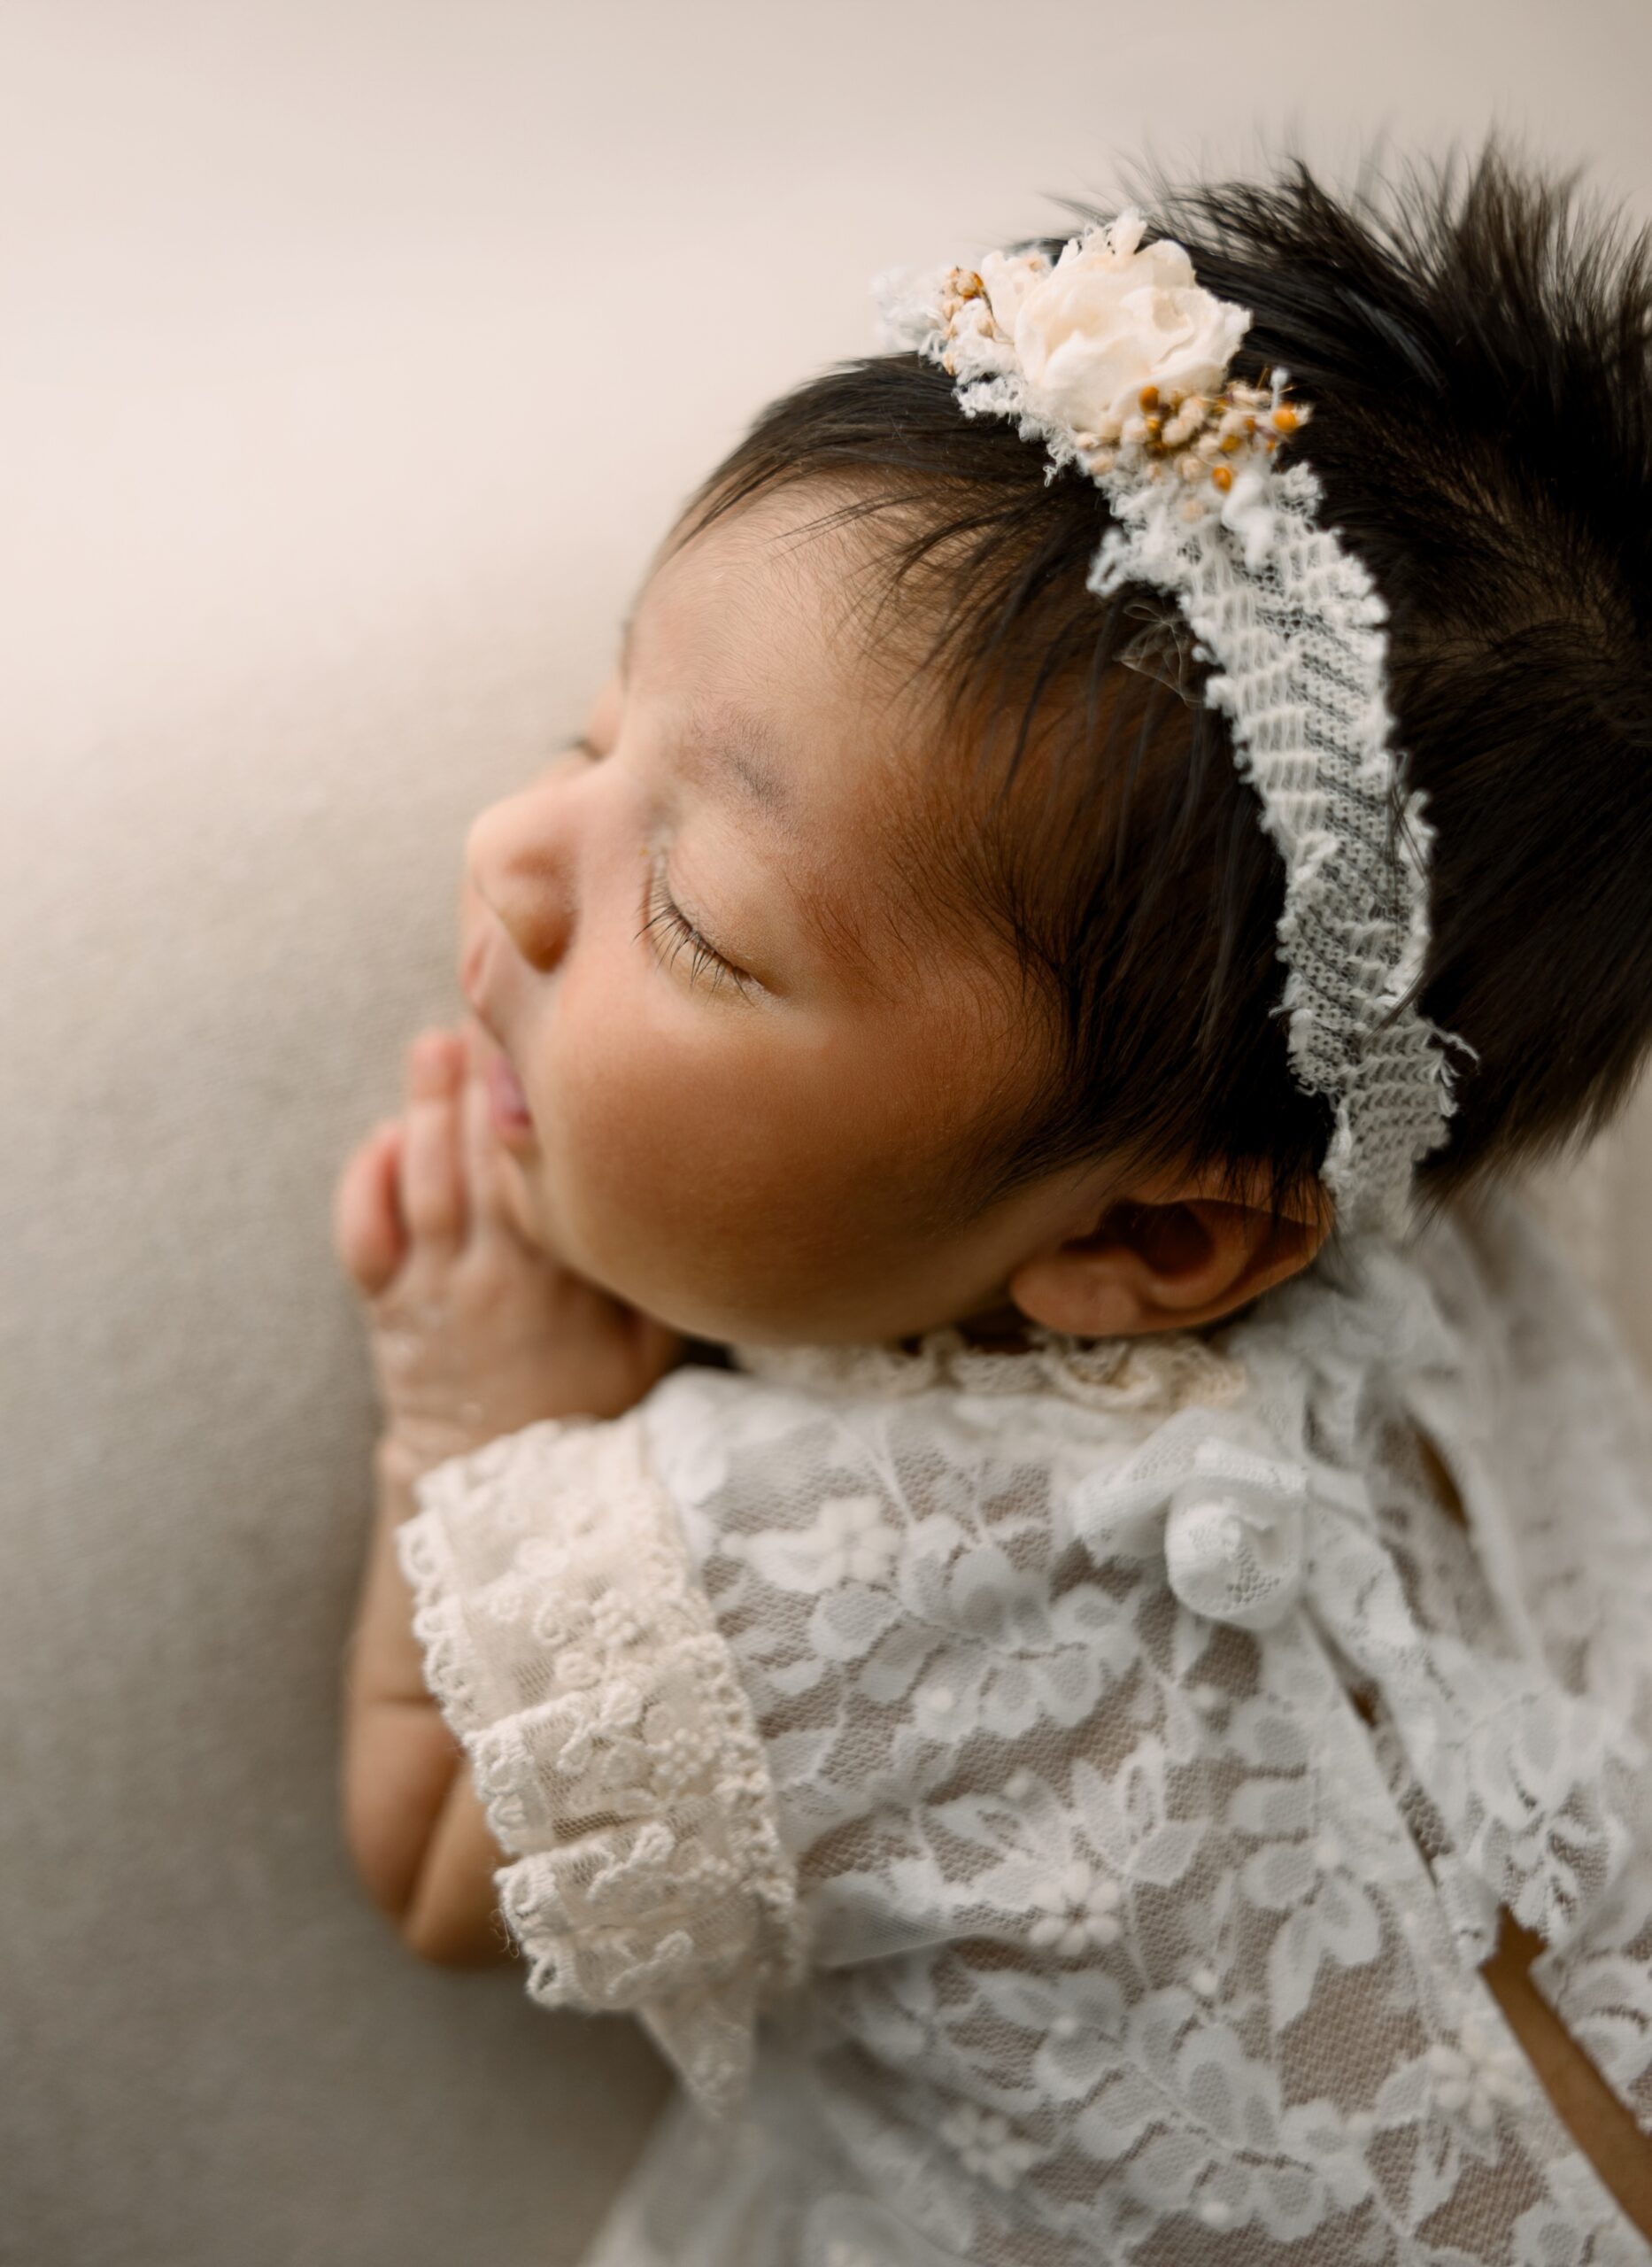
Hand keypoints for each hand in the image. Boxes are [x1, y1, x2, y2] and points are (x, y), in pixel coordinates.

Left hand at [333, 1023, 683, 1475]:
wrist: (510, 1500)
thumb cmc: (597, 1414)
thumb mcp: (659, 1348)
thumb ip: (660, 1269)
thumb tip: (679, 1189)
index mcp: (560, 1277)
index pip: (544, 1169)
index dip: (539, 1104)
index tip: (548, 1042)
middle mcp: (490, 1276)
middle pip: (476, 1158)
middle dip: (476, 1082)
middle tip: (483, 1014)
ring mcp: (431, 1292)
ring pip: (421, 1181)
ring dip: (424, 1109)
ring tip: (434, 1047)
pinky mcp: (388, 1311)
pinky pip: (363, 1236)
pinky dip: (368, 1180)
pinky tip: (386, 1136)